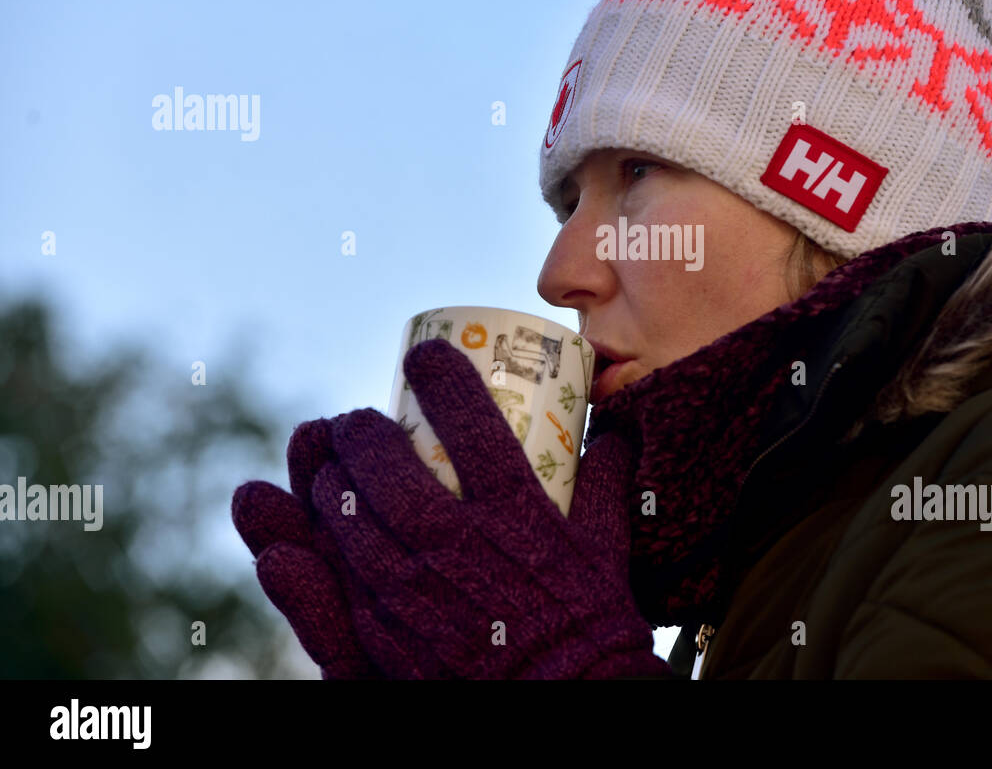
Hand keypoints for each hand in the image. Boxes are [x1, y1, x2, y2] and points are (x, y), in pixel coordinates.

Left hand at [235, 338, 669, 678]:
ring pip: (343, 512)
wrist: (566, 705)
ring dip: (327, 478)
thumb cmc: (592, 627)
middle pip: (382, 461)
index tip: (424, 358)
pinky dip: (310, 542)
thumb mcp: (609, 548)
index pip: (468, 418)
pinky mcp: (383, 631)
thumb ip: (607, 482)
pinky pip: (332, 575)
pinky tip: (304, 522)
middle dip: (358, 429)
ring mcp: (412, 588)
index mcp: (515, 511)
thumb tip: (614, 428)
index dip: (438, 375)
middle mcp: (455, 541)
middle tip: (357, 422)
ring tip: (328, 466)